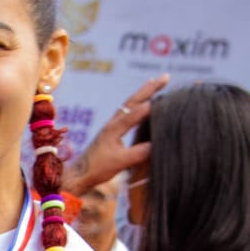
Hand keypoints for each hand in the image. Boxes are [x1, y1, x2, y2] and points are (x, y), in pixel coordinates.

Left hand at [62, 74, 168, 196]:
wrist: (79, 174)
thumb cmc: (98, 168)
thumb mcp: (120, 162)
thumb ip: (138, 153)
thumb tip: (157, 144)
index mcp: (114, 128)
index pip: (136, 113)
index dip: (152, 106)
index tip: (169, 99)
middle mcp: (112, 123)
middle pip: (133, 101)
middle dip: (149, 89)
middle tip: (165, 77)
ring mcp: (111, 125)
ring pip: (129, 104)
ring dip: (142, 92)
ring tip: (154, 82)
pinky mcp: (111, 131)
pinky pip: (126, 111)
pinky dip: (136, 103)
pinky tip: (141, 102)